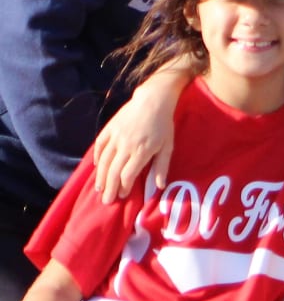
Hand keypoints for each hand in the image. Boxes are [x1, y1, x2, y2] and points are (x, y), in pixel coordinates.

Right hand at [92, 68, 186, 200]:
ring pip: (104, 161)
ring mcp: (116, 136)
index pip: (128, 175)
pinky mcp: (110, 128)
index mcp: (142, 151)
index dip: (124, 187)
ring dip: (101, 176)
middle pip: (114, 171)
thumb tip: (158, 186)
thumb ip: (162, 166)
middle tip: (106, 200)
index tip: (122, 196)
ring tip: (99, 188)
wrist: (153, 100)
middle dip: (109, 188)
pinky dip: (97, 157)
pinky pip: (100, 145)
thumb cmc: (164, 124)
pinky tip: (97, 167)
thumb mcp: (168, 146)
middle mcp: (126, 145)